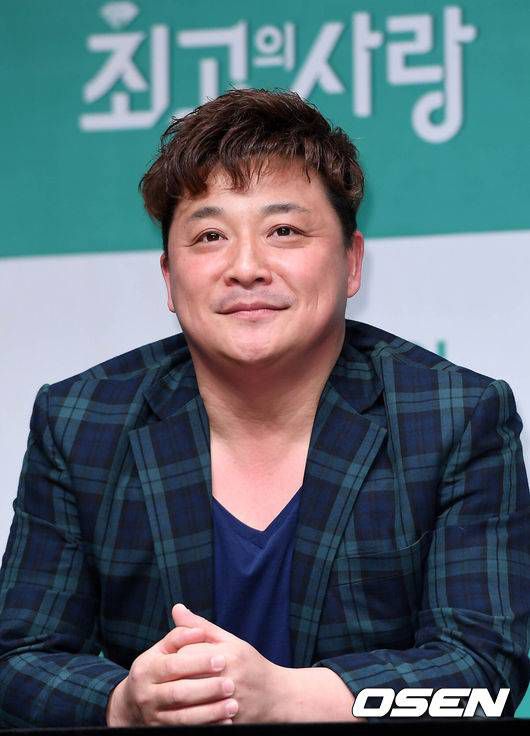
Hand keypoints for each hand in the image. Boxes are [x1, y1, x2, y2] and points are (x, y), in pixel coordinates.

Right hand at [106, 620, 237, 726]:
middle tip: (231, 685)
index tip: (222, 659)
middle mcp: (146, 694)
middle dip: (206, 690)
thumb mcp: (163, 649)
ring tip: (233, 705)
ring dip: (209, 713)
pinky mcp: (160, 732)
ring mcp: (153, 717)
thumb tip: (198, 628)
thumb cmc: (158, 668)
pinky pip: (185, 733)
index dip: (198, 662)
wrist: (134, 703)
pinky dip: (206, 728)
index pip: (173, 665)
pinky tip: (225, 723)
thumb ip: (180, 636)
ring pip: (182, 718)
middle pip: (178, 693)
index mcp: (146, 669)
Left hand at [171, 603, 285, 722]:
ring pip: (192, 703)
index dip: (177, 654)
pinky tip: (185, 713)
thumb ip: (201, 627)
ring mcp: (230, 704)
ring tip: (174, 696)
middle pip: (188, 678)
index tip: (173, 657)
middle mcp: (230, 679)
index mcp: (229, 655)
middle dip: (175, 678)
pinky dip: (191, 719)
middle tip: (168, 678)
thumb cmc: (251, 665)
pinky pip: (203, 722)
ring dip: (180, 701)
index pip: (189, 652)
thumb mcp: (230, 641)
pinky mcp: (230, 724)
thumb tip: (176, 608)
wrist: (279, 697)